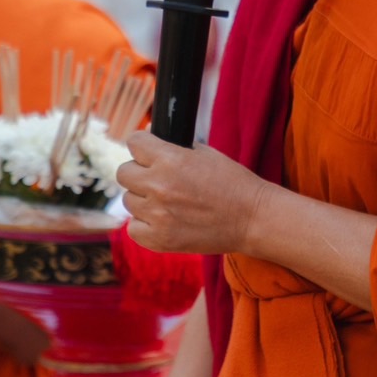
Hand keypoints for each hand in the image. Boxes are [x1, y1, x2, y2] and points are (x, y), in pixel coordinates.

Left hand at [118, 133, 268, 254]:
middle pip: (124, 173)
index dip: (142, 145)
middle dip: (139, 172)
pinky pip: (133, 228)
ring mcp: (157, 215)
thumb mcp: (204, 153)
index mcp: (171, 159)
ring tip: (168, 202)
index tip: (149, 151)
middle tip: (158, 179)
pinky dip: (145, 224)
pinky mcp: (160, 240)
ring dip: (144, 199)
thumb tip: (147, 137)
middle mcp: (159, 186)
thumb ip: (172, 146)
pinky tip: (163, 221)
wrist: (252, 219)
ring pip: (128, 201)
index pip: (134, 142)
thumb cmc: (232, 183)